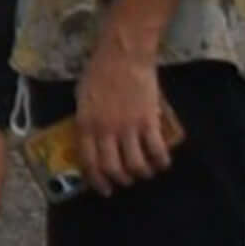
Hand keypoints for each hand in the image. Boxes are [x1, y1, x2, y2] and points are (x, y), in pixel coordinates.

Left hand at [75, 43, 177, 188]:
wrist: (123, 56)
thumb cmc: (99, 73)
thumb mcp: (82, 99)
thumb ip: (85, 121)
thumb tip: (90, 140)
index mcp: (85, 124)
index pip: (89, 161)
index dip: (97, 179)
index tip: (104, 189)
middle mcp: (105, 130)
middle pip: (113, 168)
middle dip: (121, 180)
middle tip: (126, 181)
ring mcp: (128, 127)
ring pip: (136, 164)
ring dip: (142, 173)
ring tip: (145, 172)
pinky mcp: (149, 121)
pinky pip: (156, 150)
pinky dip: (161, 161)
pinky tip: (162, 163)